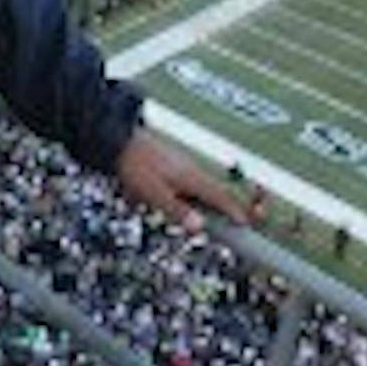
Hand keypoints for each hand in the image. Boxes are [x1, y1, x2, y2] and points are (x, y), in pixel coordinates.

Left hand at [113, 128, 250, 233]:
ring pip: (203, 188)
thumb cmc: (135, 163)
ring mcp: (184, 166)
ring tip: (215, 212)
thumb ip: (177, 210)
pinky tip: (180, 201)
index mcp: (192, 178)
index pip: (221, 197)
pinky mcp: (174, 165)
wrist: (119, 139)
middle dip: (231, 204)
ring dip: (212, 200)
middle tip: (244, 216)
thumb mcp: (154, 193)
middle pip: (218, 192)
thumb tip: (199, 226)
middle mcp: (192, 171)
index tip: (248, 222)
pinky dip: (193, 195)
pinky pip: (190, 184)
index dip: (236, 211)